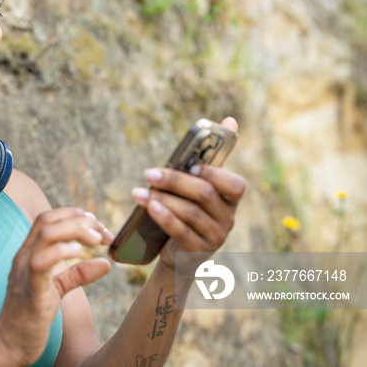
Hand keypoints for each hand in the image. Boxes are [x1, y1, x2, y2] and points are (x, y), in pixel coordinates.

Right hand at [0, 207, 112, 365]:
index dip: (75, 215)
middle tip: (103, 234)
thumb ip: (78, 273)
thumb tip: (105, 263)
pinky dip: (61, 251)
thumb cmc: (31, 317)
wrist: (9, 346)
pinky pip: (41, 262)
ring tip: (95, 240)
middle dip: (79, 219)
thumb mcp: (57, 289)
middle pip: (48, 219)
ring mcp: (24, 271)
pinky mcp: (30, 290)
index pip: (49, 218)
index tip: (98, 227)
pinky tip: (79, 253)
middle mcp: (24, 256)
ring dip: (74, 230)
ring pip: (45, 233)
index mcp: (29, 252)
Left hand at [132, 117, 245, 275]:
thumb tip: (230, 120)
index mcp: (230, 199)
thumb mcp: (195, 186)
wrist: (178, 254)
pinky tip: (149, 207)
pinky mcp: (198, 252)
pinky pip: (181, 232)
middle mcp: (228, 218)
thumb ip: (209, 157)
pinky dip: (164, 217)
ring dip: (161, 199)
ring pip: (189, 213)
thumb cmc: (186, 210)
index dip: (214, 174)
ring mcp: (216, 237)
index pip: (234, 184)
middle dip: (174, 181)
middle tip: (148, 174)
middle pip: (204, 194)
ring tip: (137, 192)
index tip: (191, 166)